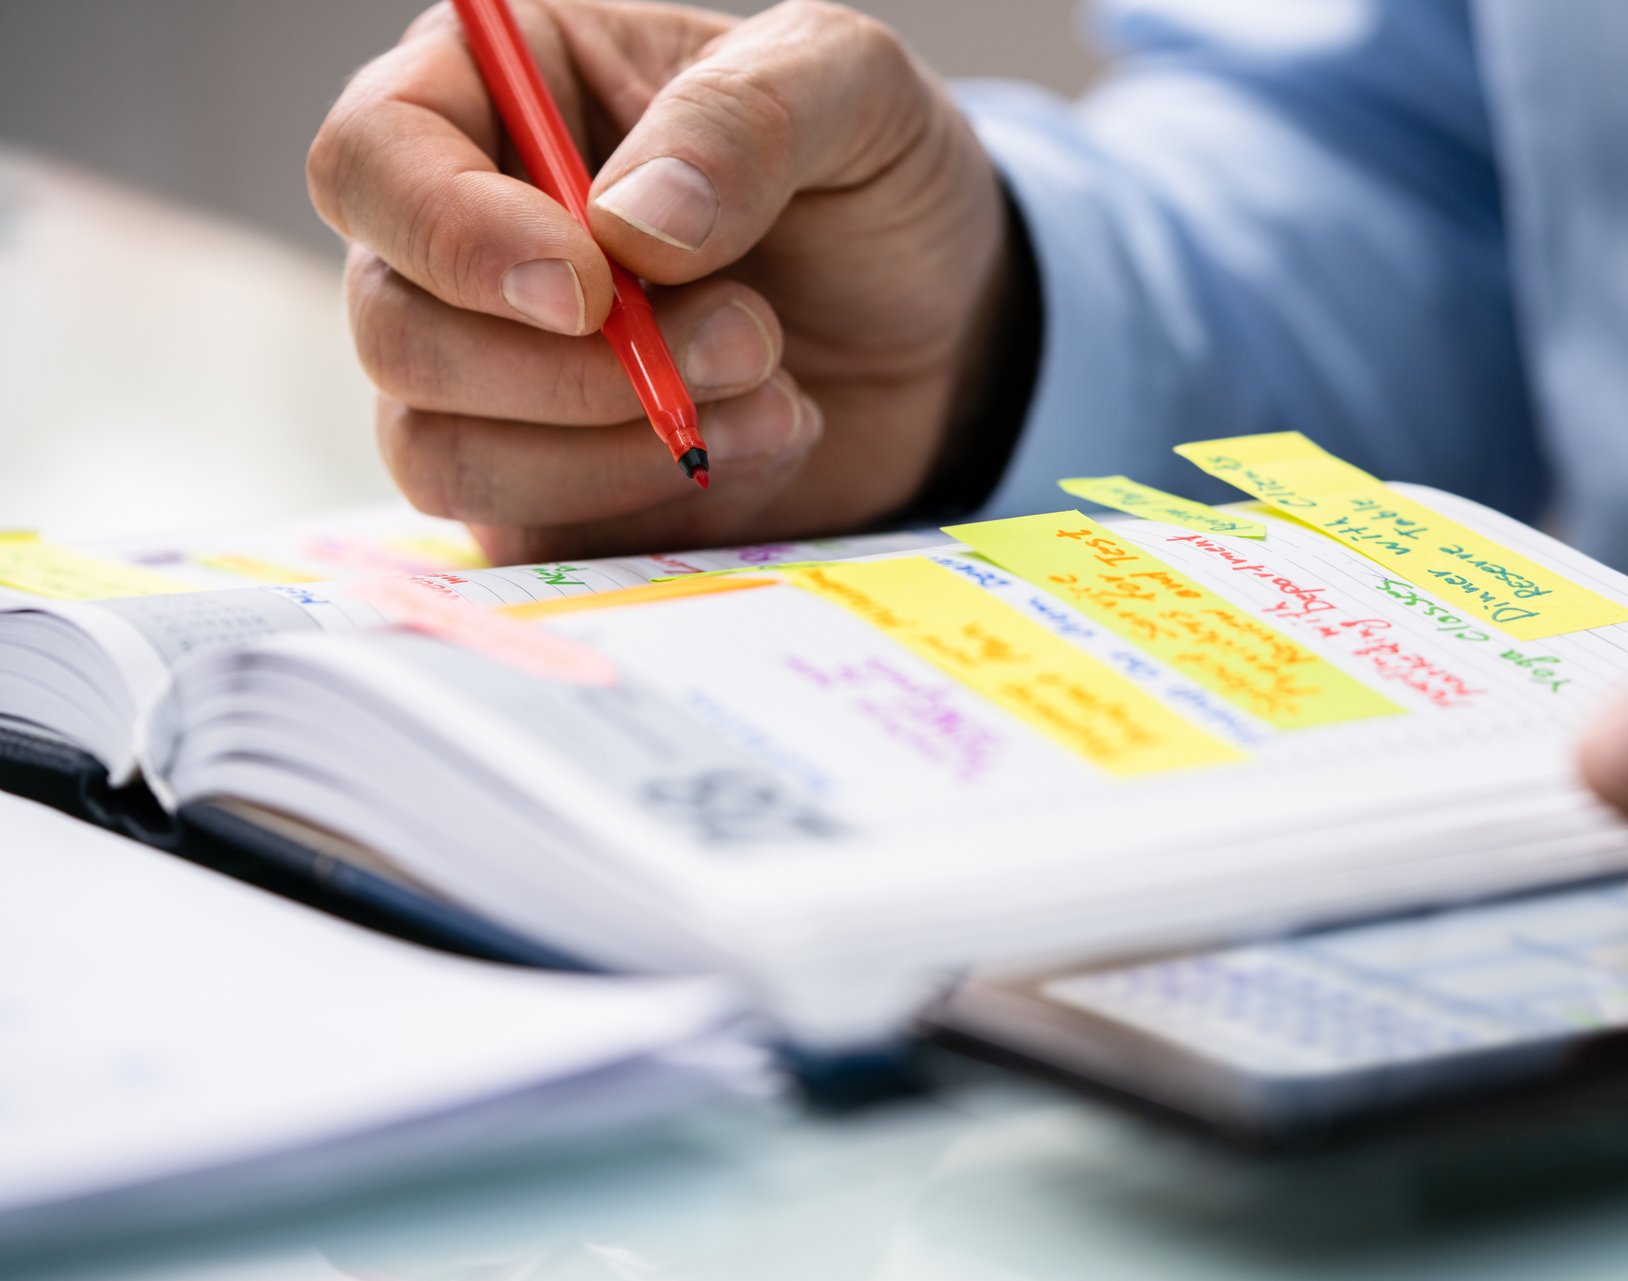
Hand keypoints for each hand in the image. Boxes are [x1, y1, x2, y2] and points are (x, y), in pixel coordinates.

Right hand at [308, 0, 1014, 560]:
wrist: (946, 327)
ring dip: (615, 446)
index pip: (371, 162)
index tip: (587, 290)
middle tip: (750, 337)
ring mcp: (491, 383)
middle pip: (396, 332)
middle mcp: (462, 244)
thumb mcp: (851, 89)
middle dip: (577, 368)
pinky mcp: (547, 492)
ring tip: (773, 393)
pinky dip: (650, 507)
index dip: (454, 238)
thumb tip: (627, 226)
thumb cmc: (873, 180)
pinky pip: (529, 534)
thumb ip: (743, 119)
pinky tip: (762, 446)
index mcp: (493, 97)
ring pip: (442, 455)